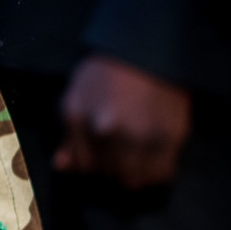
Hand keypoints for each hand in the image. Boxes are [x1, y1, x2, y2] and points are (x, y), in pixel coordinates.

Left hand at [55, 56, 191, 191]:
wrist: (147, 49)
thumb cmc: (106, 72)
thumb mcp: (76, 95)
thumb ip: (69, 135)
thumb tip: (62, 167)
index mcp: (78, 117)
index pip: (84, 165)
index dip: (94, 164)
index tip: (103, 156)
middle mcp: (106, 130)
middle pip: (109, 174)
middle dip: (113, 169)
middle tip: (122, 154)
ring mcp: (138, 135)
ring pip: (133, 180)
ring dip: (134, 175)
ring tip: (137, 158)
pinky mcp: (168, 137)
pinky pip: (161, 175)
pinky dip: (156, 174)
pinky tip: (153, 159)